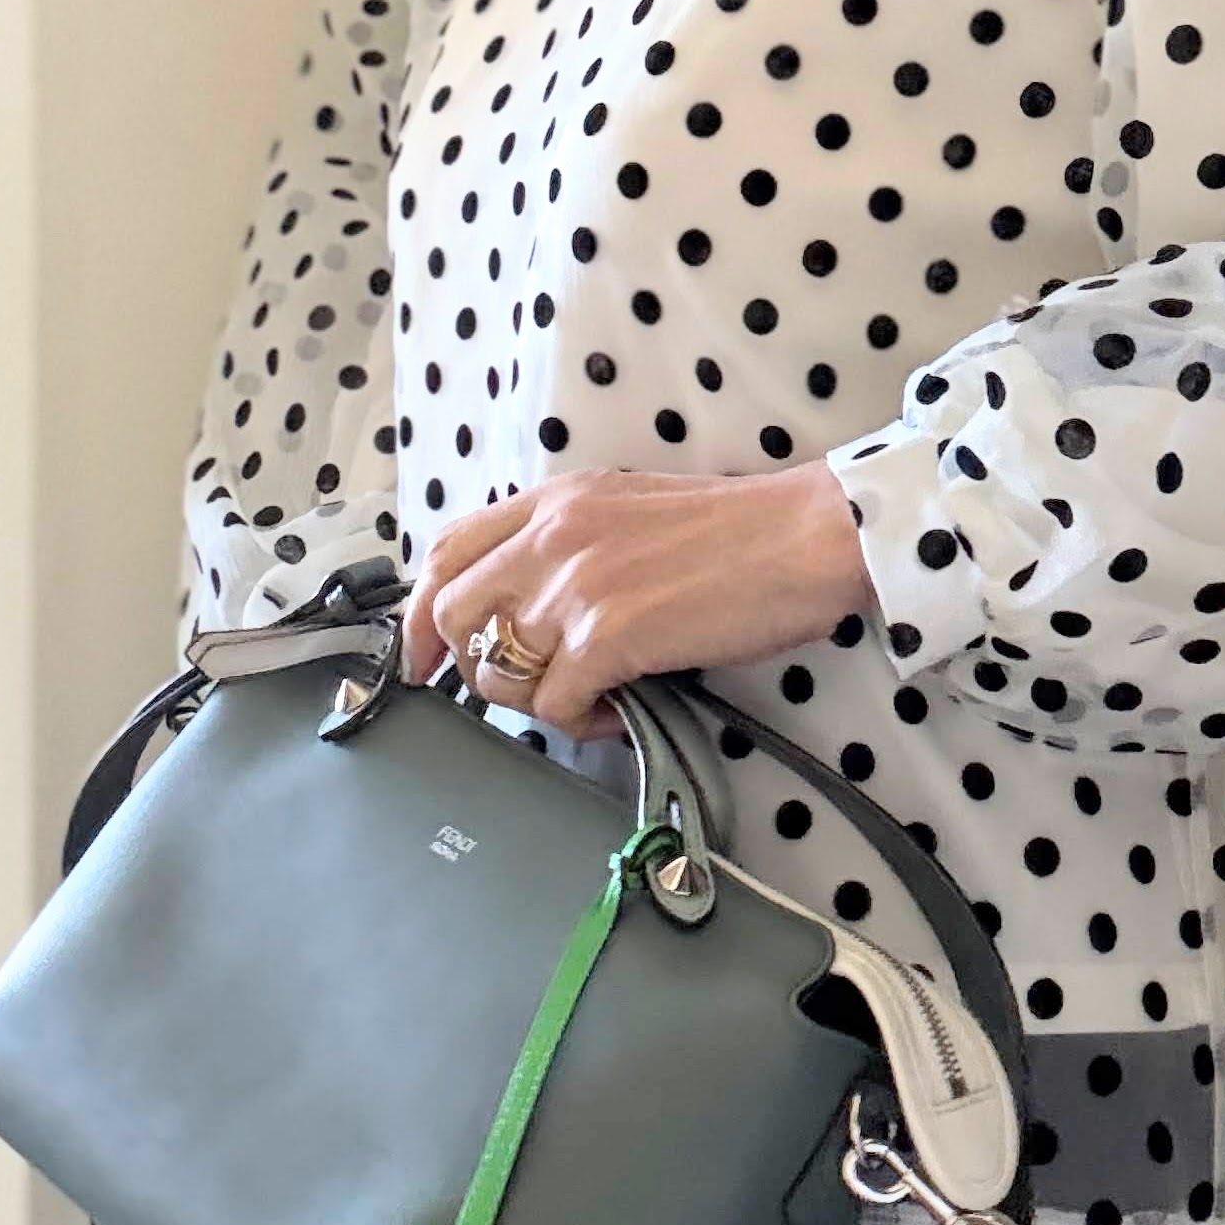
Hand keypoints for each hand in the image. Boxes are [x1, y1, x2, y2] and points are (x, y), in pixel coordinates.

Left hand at [400, 462, 877, 737]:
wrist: (805, 536)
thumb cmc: (736, 529)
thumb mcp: (627, 507)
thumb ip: (569, 541)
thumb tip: (532, 604)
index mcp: (555, 501)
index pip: (447, 550)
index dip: (419, 610)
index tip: (422, 655)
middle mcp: (552, 537)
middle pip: (449, 614)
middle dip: (468, 666)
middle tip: (511, 691)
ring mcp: (576, 585)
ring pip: (496, 669)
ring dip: (530, 701)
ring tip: (584, 696)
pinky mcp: (609, 635)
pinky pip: (554, 705)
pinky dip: (580, 723)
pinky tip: (618, 710)